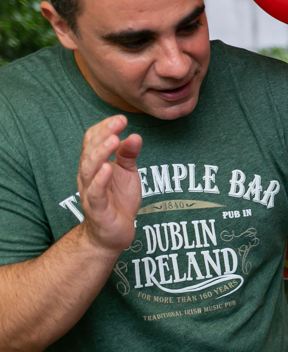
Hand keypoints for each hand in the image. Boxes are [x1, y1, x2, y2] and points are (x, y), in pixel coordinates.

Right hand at [77, 116, 142, 252]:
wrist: (115, 233)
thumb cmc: (119, 201)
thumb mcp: (128, 173)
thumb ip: (129, 155)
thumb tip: (135, 135)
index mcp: (95, 164)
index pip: (93, 141)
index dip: (105, 128)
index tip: (122, 118)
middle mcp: (88, 175)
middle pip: (89, 151)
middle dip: (103, 134)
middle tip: (118, 123)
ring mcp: (90, 191)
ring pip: (88, 168)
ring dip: (100, 153)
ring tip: (113, 140)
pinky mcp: (96, 208)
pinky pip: (95, 192)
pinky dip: (100, 179)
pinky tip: (108, 168)